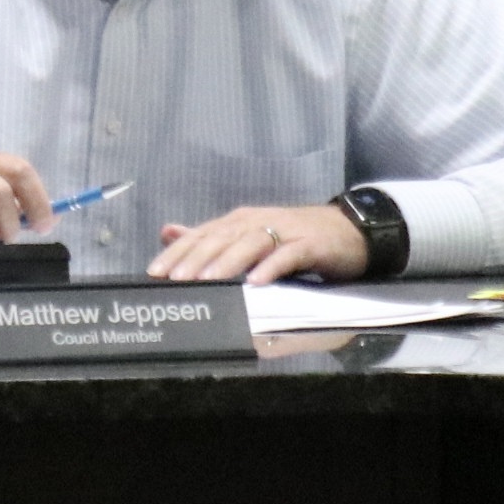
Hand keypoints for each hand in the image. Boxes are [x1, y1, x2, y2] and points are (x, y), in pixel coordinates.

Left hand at [150, 202, 364, 285]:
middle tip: (177, 279)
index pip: (201, 235)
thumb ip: (209, 237)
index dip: (177, 253)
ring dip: (228, 262)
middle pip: (221, 238)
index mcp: (238, 222)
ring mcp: (285, 231)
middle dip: (197, 259)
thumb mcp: (248, 236)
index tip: (155, 272)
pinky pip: (288, 255)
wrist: (347, 231)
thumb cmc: (293, 238)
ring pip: (250, 244)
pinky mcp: (310, 244)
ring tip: (209, 280)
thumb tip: (168, 233)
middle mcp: (257, 222)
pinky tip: (257, 282)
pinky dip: (272, 267)